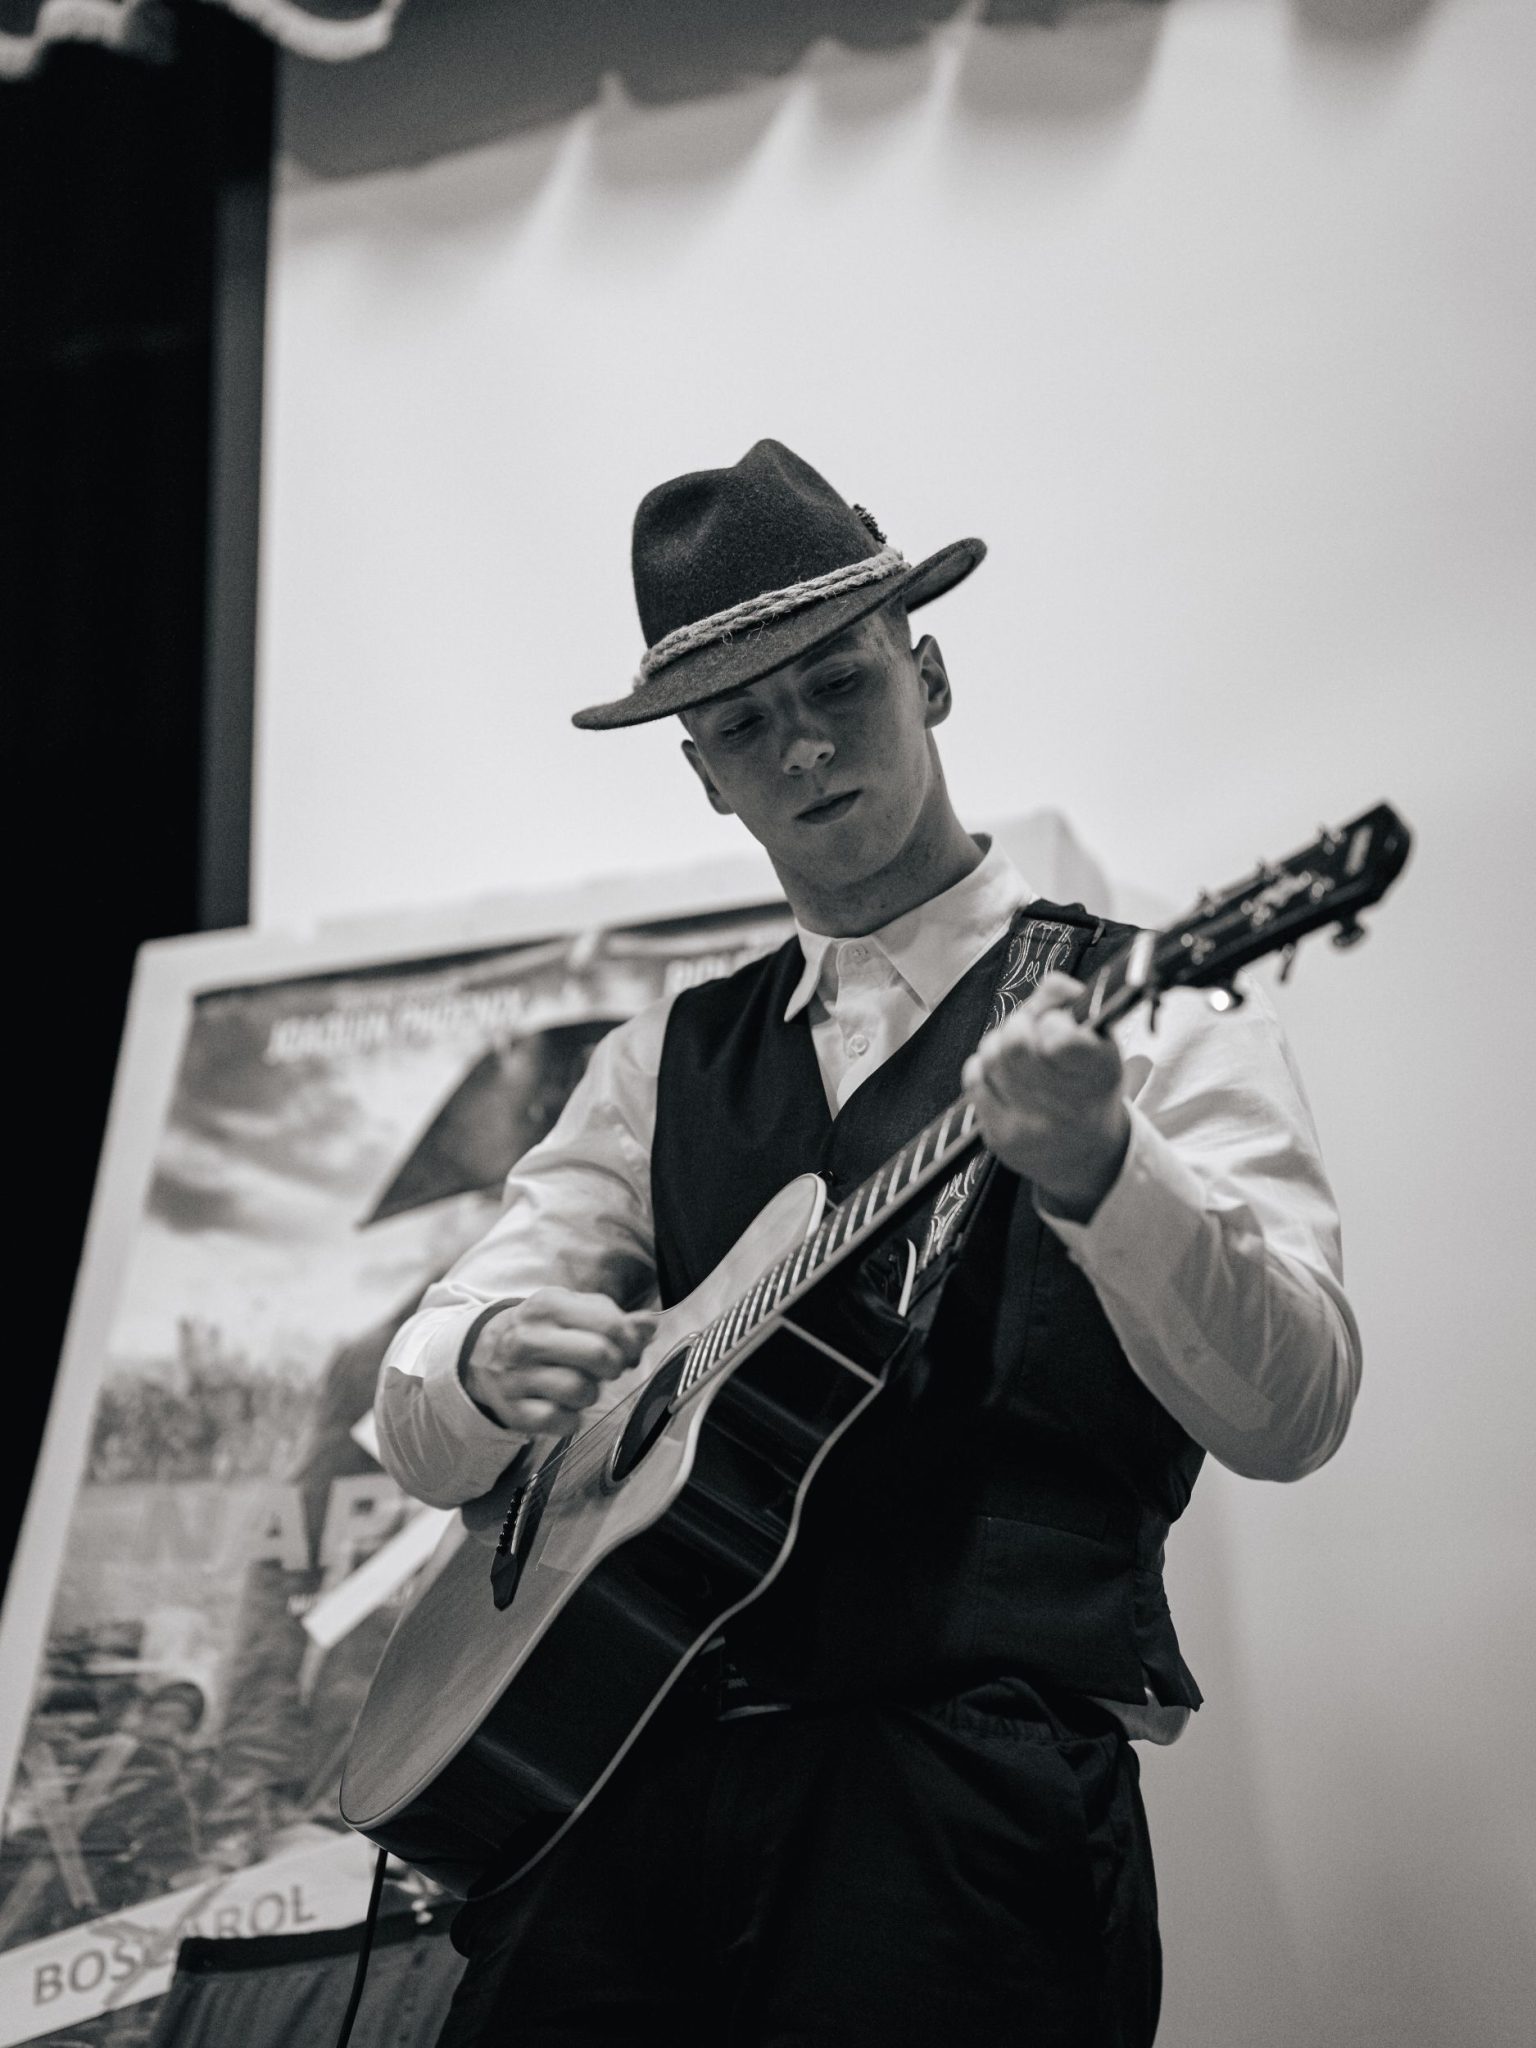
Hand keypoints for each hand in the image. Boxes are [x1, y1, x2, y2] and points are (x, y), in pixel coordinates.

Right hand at [463, 1289, 657, 1433]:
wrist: (483, 1353)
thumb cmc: (542, 1331)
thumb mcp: (572, 1312)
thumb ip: (613, 1318)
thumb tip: (650, 1325)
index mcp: (548, 1305)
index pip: (610, 1324)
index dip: (630, 1342)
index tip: (627, 1350)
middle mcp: (528, 1339)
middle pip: (598, 1355)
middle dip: (613, 1367)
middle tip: (607, 1369)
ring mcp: (517, 1377)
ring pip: (581, 1391)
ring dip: (591, 1393)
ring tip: (579, 1385)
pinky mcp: (514, 1411)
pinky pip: (562, 1422)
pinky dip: (571, 1418)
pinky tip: (563, 1406)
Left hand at [961, 970, 1130, 1222]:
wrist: (1086, 1156)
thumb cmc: (1090, 1087)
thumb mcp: (1099, 1041)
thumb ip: (1071, 1001)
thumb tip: (1049, 985)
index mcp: (1099, 1073)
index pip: (1060, 1039)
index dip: (1051, 1021)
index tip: (1055, 1025)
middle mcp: (1067, 1105)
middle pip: (1014, 1042)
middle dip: (1017, 1024)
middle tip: (1028, 1029)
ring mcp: (1030, 1126)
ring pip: (990, 1056)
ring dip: (998, 1043)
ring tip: (1016, 1052)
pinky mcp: (1000, 1138)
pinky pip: (973, 1079)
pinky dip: (983, 1067)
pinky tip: (1002, 1074)